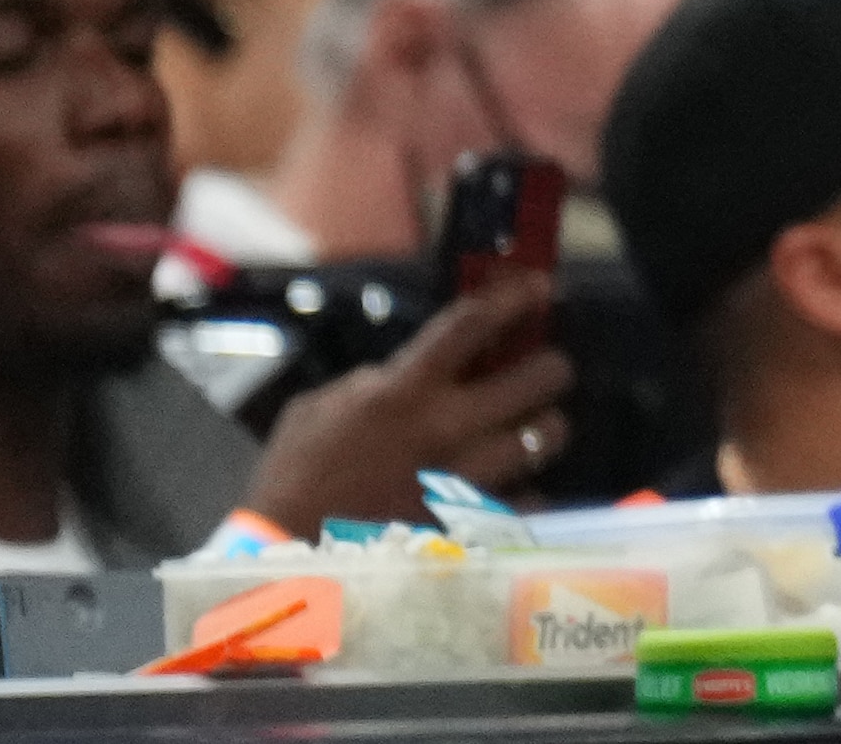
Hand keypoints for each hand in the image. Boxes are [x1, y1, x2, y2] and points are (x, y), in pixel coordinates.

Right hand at [251, 275, 572, 532]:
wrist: (289, 555)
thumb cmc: (295, 476)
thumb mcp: (320, 408)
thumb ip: (371, 384)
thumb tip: (400, 375)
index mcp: (405, 390)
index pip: (471, 325)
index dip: (512, 298)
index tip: (536, 286)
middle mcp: (447, 428)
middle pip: (537, 379)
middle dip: (551, 367)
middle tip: (544, 370)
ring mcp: (465, 478)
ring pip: (544, 438)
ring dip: (546, 428)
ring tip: (536, 428)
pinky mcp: (470, 525)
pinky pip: (525, 502)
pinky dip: (525, 493)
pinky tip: (513, 488)